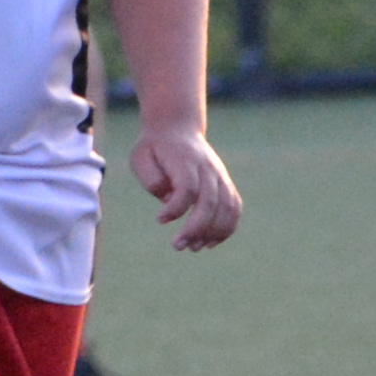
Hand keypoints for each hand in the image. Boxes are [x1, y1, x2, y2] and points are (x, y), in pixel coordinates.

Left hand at [134, 119, 244, 248]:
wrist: (177, 128)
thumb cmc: (154, 147)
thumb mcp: (141, 157)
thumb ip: (152, 179)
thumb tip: (169, 199)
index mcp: (185, 161)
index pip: (188, 189)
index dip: (176, 208)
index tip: (159, 220)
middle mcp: (208, 169)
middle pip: (210, 202)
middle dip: (195, 229)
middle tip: (177, 246)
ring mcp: (220, 176)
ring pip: (227, 207)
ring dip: (213, 232)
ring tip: (194, 248)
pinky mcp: (225, 184)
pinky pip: (234, 208)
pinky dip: (227, 228)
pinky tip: (210, 242)